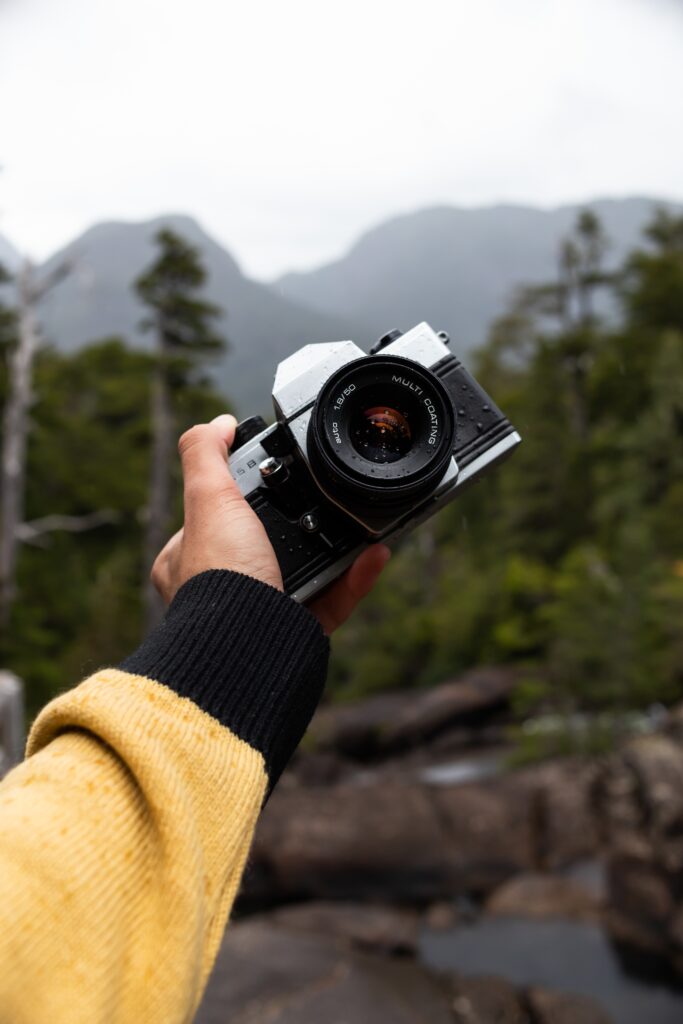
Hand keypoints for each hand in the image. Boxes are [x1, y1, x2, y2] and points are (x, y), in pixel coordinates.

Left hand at [151, 414, 390, 634]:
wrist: (248, 647)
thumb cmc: (220, 580)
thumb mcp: (207, 500)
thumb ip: (206, 455)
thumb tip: (218, 423)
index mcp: (189, 560)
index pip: (217, 512)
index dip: (246, 490)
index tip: (278, 474)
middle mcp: (223, 587)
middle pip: (269, 539)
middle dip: (302, 519)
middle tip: (328, 498)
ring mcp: (262, 610)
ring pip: (307, 570)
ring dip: (338, 545)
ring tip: (361, 522)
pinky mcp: (300, 631)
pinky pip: (335, 598)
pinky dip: (358, 576)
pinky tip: (375, 553)